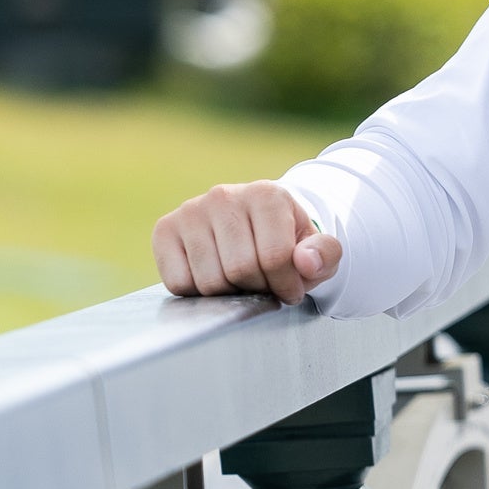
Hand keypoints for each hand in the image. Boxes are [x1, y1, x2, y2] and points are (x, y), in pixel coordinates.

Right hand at [153, 181, 341, 303]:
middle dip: (258, 289)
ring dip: (229, 294)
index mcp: (266, 194)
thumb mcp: (318, 248)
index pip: (275, 257)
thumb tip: (305, 263)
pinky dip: (198, 294)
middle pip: (240, 270)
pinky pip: (179, 283)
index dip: (286, 285)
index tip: (291, 288)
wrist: (253, 228)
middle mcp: (223, 196)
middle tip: (264, 283)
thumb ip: (324, 254)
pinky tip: (213, 275)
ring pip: (209, 281)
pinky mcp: (164, 229)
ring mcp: (190, 211)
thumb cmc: (288, 242)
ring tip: (241, 280)